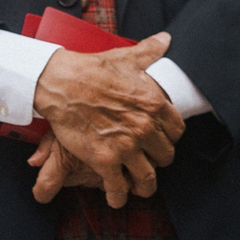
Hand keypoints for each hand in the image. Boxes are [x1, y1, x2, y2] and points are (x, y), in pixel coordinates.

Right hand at [30, 32, 180, 207]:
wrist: (62, 83)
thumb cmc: (93, 69)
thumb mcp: (127, 57)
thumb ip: (150, 51)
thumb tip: (166, 40)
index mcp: (154, 104)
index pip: (177, 132)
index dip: (170, 138)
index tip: (162, 141)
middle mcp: (145, 127)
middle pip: (165, 157)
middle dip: (158, 161)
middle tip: (148, 162)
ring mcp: (126, 146)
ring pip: (147, 178)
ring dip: (144, 186)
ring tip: (139, 188)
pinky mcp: (105, 160)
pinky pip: (119, 187)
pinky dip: (119, 197)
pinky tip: (117, 199)